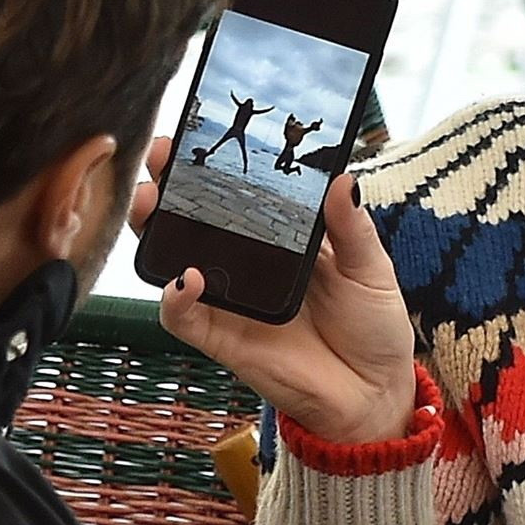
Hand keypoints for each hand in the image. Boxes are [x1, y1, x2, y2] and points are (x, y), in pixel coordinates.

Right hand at [130, 138, 420, 444]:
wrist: (373, 393)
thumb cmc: (372, 326)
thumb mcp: (370, 268)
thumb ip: (352, 228)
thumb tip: (343, 179)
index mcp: (281, 238)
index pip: (236, 192)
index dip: (211, 163)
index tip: (195, 131)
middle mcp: (247, 264)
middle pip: (192, 219)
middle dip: (167, 186)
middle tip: (160, 158)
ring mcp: (230, 300)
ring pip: (174, 260)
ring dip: (154, 231)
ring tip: (151, 203)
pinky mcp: (223, 339)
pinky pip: (185, 318)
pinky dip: (176, 298)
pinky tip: (187, 276)